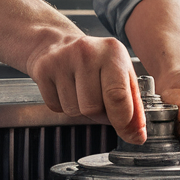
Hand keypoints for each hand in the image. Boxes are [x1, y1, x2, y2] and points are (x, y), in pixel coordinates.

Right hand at [26, 34, 146, 143]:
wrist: (57, 44)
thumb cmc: (95, 61)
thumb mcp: (121, 74)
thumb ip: (134, 106)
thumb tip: (137, 135)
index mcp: (112, 52)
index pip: (118, 96)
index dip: (124, 122)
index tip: (130, 135)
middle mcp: (87, 52)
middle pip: (93, 108)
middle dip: (99, 114)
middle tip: (99, 100)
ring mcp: (62, 60)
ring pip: (73, 111)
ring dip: (80, 110)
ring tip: (81, 91)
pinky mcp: (43, 70)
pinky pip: (55, 107)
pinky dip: (62, 105)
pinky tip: (66, 88)